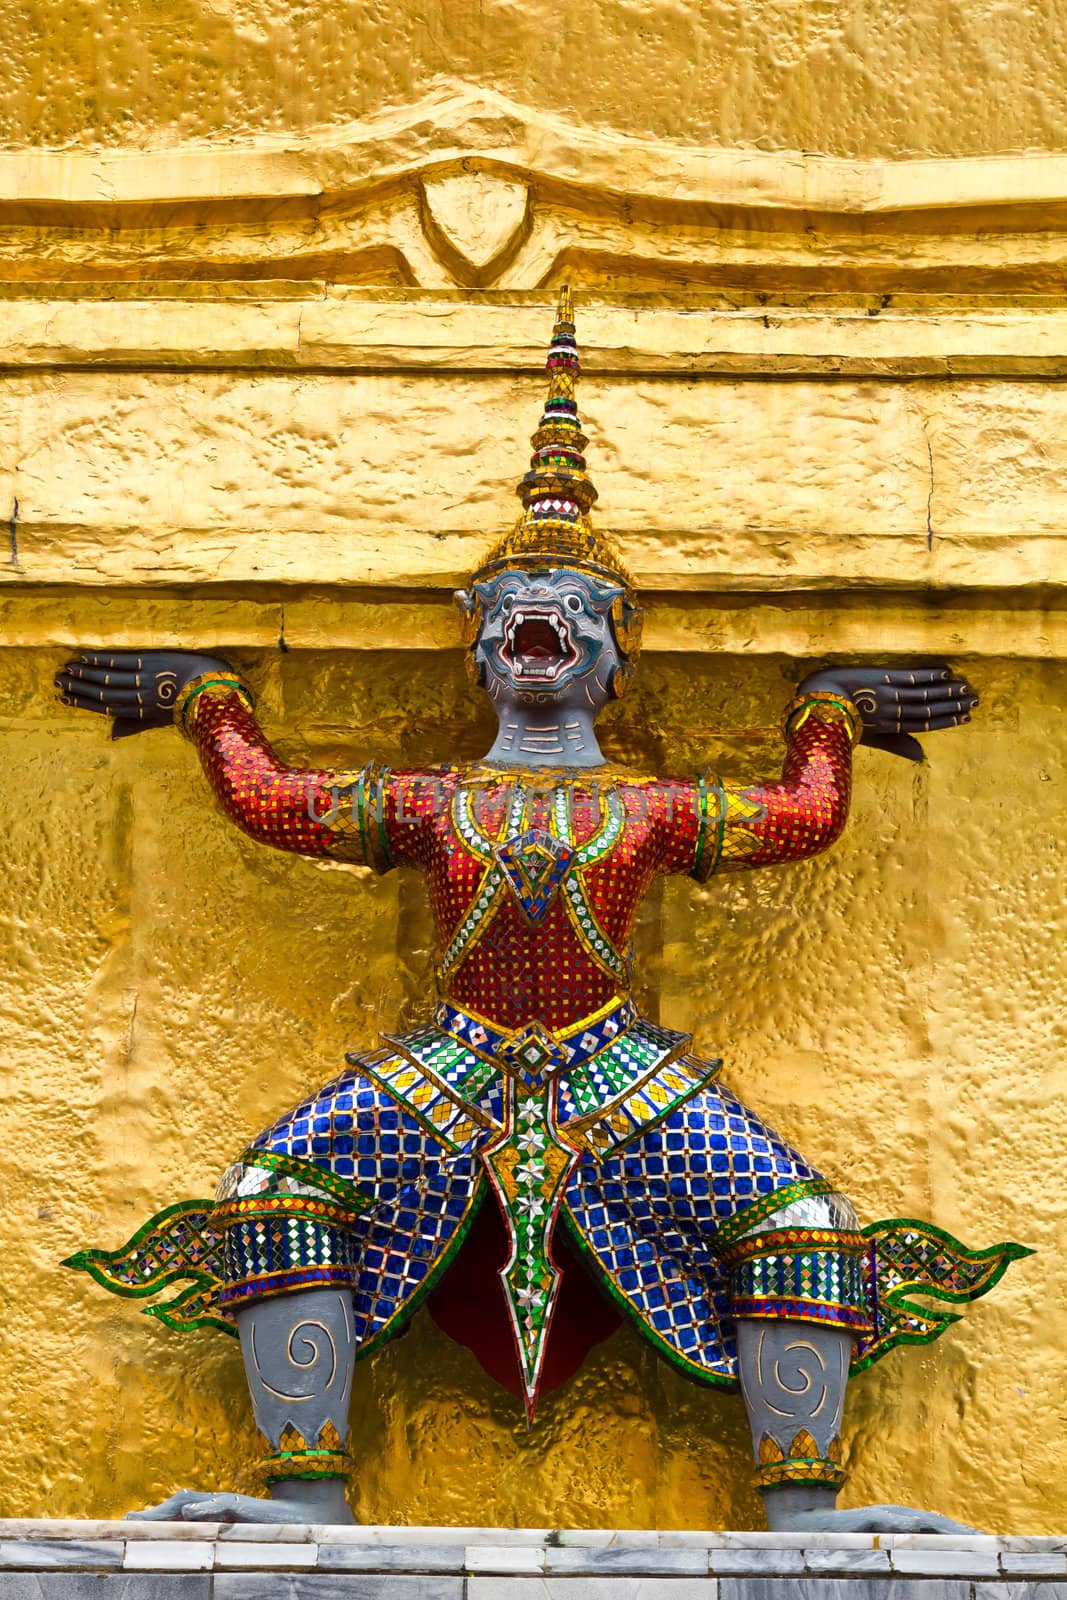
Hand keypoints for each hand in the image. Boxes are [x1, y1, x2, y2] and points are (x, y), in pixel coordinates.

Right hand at [55, 650, 232, 739]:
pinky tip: (88, 657)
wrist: (211, 687)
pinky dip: (103, 660)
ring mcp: (144, 679)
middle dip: (79, 687)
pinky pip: (122, 661)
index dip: (84, 702)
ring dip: (86, 673)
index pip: (106, 707)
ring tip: (68, 669)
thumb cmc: (188, 704)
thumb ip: (135, 726)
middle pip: (102, 692)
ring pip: (108, 677)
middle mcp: (139, 697)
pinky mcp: (150, 662)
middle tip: (58, 681)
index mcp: (140, 713)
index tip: (65, 698)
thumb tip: (111, 736)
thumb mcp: (161, 721)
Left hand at [798, 665, 977, 762]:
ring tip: (966, 687)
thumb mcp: (870, 738)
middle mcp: (892, 712)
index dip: (947, 721)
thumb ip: (897, 745)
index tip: (966, 717)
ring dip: (946, 691)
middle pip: (929, 709)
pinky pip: (910, 677)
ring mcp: (887, 696)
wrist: (818, 699)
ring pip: (923, 694)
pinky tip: (945, 672)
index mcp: (890, 727)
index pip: (925, 724)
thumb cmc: (841, 719)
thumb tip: (922, 758)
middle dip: (953, 706)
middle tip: (976, 700)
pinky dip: (929, 675)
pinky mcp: (881, 679)